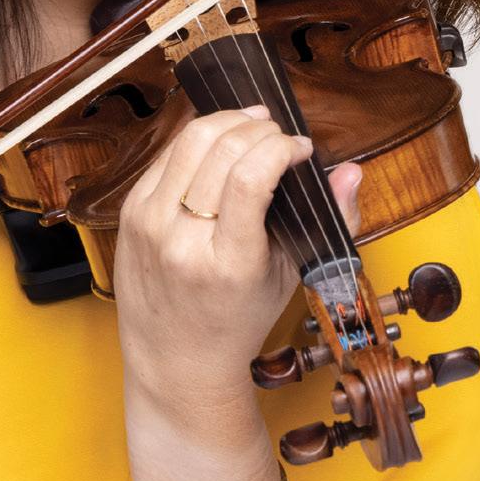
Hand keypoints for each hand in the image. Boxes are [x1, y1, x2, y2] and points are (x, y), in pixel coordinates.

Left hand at [113, 103, 364, 423]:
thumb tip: (350, 172)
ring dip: (225, 122)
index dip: (280, 146)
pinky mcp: (129, 213)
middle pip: (217, 149)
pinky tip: (218, 146)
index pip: (249, 179)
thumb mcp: (289, 278)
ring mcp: (148, 224)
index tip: (301, 147)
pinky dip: (196, 142)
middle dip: (256, 126)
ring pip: (186, 142)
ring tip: (252, 125)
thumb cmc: (236, 322)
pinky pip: (165, 156)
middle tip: (277, 131)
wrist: (173, 359)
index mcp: (228, 262)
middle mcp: (181, 240)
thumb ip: (327, 223)